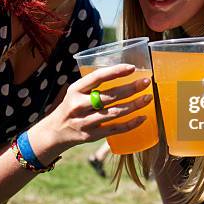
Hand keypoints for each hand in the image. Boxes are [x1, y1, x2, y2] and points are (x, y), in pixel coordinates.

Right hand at [30, 64, 152, 160]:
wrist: (55, 131)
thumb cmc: (73, 106)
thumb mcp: (76, 91)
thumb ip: (94, 85)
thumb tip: (124, 73)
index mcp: (75, 89)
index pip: (97, 77)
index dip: (115, 71)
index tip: (132, 67)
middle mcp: (78, 105)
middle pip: (109, 96)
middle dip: (131, 88)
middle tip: (146, 82)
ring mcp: (85, 122)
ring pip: (114, 113)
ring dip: (134, 105)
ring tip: (148, 98)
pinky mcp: (91, 136)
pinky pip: (115, 129)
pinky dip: (130, 124)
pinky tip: (143, 117)